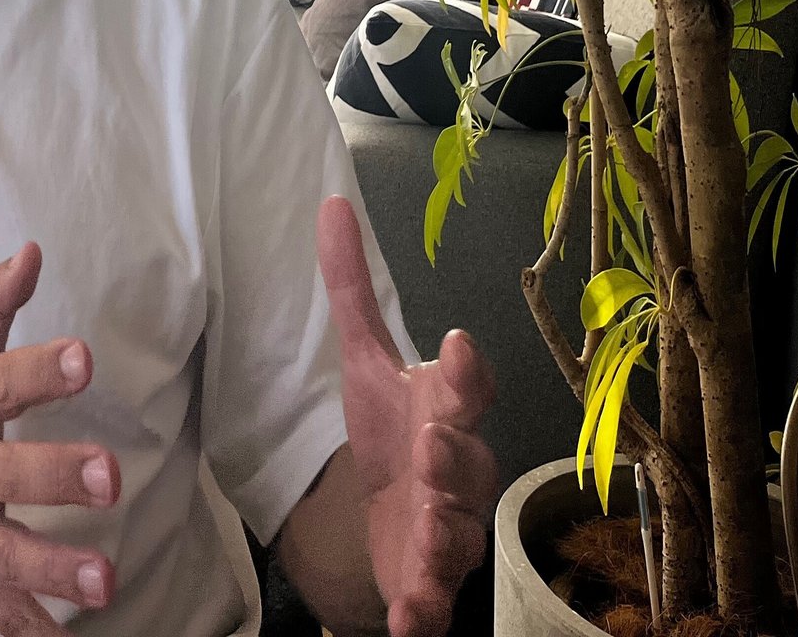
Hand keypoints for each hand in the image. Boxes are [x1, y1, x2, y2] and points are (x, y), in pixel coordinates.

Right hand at [0, 241, 119, 634]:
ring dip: (55, 569)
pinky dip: (29, 631)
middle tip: (112, 477)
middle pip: (9, 473)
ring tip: (105, 580)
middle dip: (58, 476)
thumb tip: (32, 249)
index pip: (3, 380)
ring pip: (4, 552)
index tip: (85, 358)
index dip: (43, 369)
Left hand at [318, 196, 499, 636]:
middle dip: (452, 453)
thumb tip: (331, 203)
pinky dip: (422, 609)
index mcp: (444, 409)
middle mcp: (458, 468)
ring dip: (443, 530)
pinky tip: (408, 617)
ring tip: (425, 524)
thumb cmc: (392, 429)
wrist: (392, 524)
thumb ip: (350, 287)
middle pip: (466, 460)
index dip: (464, 369)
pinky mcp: (429, 583)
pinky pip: (434, 599)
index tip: (455, 345)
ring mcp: (448, 530)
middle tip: (433, 445)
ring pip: (457, 531)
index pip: (466, 385)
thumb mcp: (364, 358)